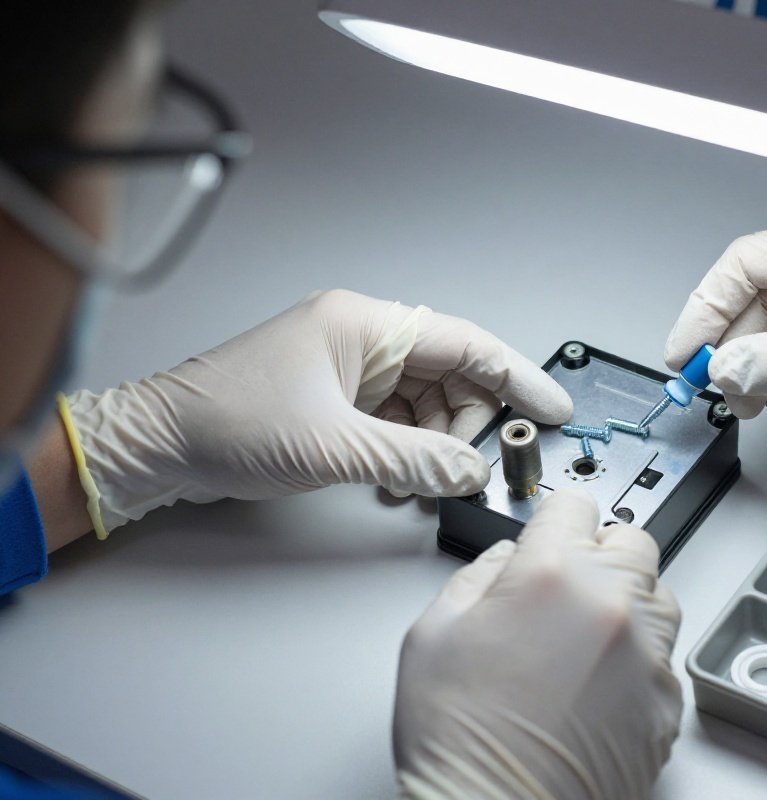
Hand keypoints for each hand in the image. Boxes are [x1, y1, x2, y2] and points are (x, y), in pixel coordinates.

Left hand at [66, 289, 571, 531]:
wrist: (155, 445)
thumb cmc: (223, 421)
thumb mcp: (333, 446)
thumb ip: (413, 460)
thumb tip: (469, 470)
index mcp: (365, 324)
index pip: (467, 343)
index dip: (517, 376)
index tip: (553, 406)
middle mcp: (362, 339)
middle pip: (451, 376)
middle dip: (469, 424)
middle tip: (479, 464)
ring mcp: (349, 370)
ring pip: (427, 404)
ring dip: (436, 445)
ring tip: (424, 479)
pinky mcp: (337, 400)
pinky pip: (397, 422)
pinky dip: (408, 452)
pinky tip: (400, 479)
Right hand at [393, 489, 681, 799]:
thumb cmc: (459, 738)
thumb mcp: (433, 632)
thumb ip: (477, 576)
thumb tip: (505, 561)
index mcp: (551, 573)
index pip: (574, 506)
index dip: (555, 520)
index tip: (551, 533)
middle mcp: (611, 603)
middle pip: (631, 542)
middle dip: (601, 554)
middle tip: (567, 587)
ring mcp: (646, 654)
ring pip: (659, 597)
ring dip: (629, 603)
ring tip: (584, 640)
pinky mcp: (665, 702)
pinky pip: (663, 659)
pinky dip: (638, 662)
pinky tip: (596, 688)